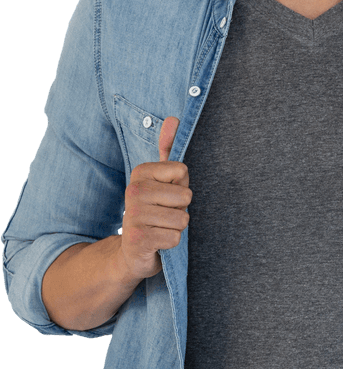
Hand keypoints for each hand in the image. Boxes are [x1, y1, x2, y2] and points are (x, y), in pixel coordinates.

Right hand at [119, 116, 191, 279]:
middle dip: (181, 209)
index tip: (166, 195)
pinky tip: (157, 241)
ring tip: (160, 227)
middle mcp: (133, 191)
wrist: (131, 250)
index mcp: (141, 173)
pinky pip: (174, 237)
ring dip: (176, 227)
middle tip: (164, 214)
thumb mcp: (161, 180)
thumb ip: (167, 150)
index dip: (181, 187)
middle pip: (185, 196)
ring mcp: (134, 215)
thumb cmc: (153, 211)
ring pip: (182, 219)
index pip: (183, 171)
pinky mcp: (139, 238)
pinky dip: (170, 242)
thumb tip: (173, 118)